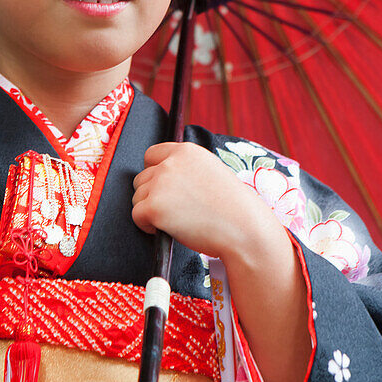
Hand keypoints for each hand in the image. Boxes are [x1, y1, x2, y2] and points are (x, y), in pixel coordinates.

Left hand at [132, 141, 287, 264]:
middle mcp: (170, 164)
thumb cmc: (232, 207)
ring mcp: (160, 185)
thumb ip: (186, 168)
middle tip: (174, 210)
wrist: (243, 229)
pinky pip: (137, 216)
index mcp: (186, 151)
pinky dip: (147, 226)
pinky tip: (168, 229)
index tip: (163, 187)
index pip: (151, 155)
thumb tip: (161, 175)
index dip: (154, 172)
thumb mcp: (211, 172)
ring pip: (137, 198)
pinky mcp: (153, 207)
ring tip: (175, 220)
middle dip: (152, 195)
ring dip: (150, 210)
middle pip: (141, 178)